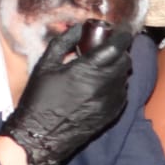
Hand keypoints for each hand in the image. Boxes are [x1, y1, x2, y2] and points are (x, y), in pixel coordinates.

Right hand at [0, 24, 132, 164]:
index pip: (116, 47)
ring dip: (118, 68)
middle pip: (125, 61)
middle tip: (108, 48)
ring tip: (103, 67)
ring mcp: (110, 101)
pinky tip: (101, 85)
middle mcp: (104, 85)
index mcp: (87, 70)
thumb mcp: (45, 65)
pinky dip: (116, 85)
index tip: (120, 31)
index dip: (122, 36)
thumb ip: (63, 43)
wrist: (41, 135)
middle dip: (120, 51)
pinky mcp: (111, 114)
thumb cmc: (39, 98)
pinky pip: (122, 93)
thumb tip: (78, 28)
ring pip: (125, 77)